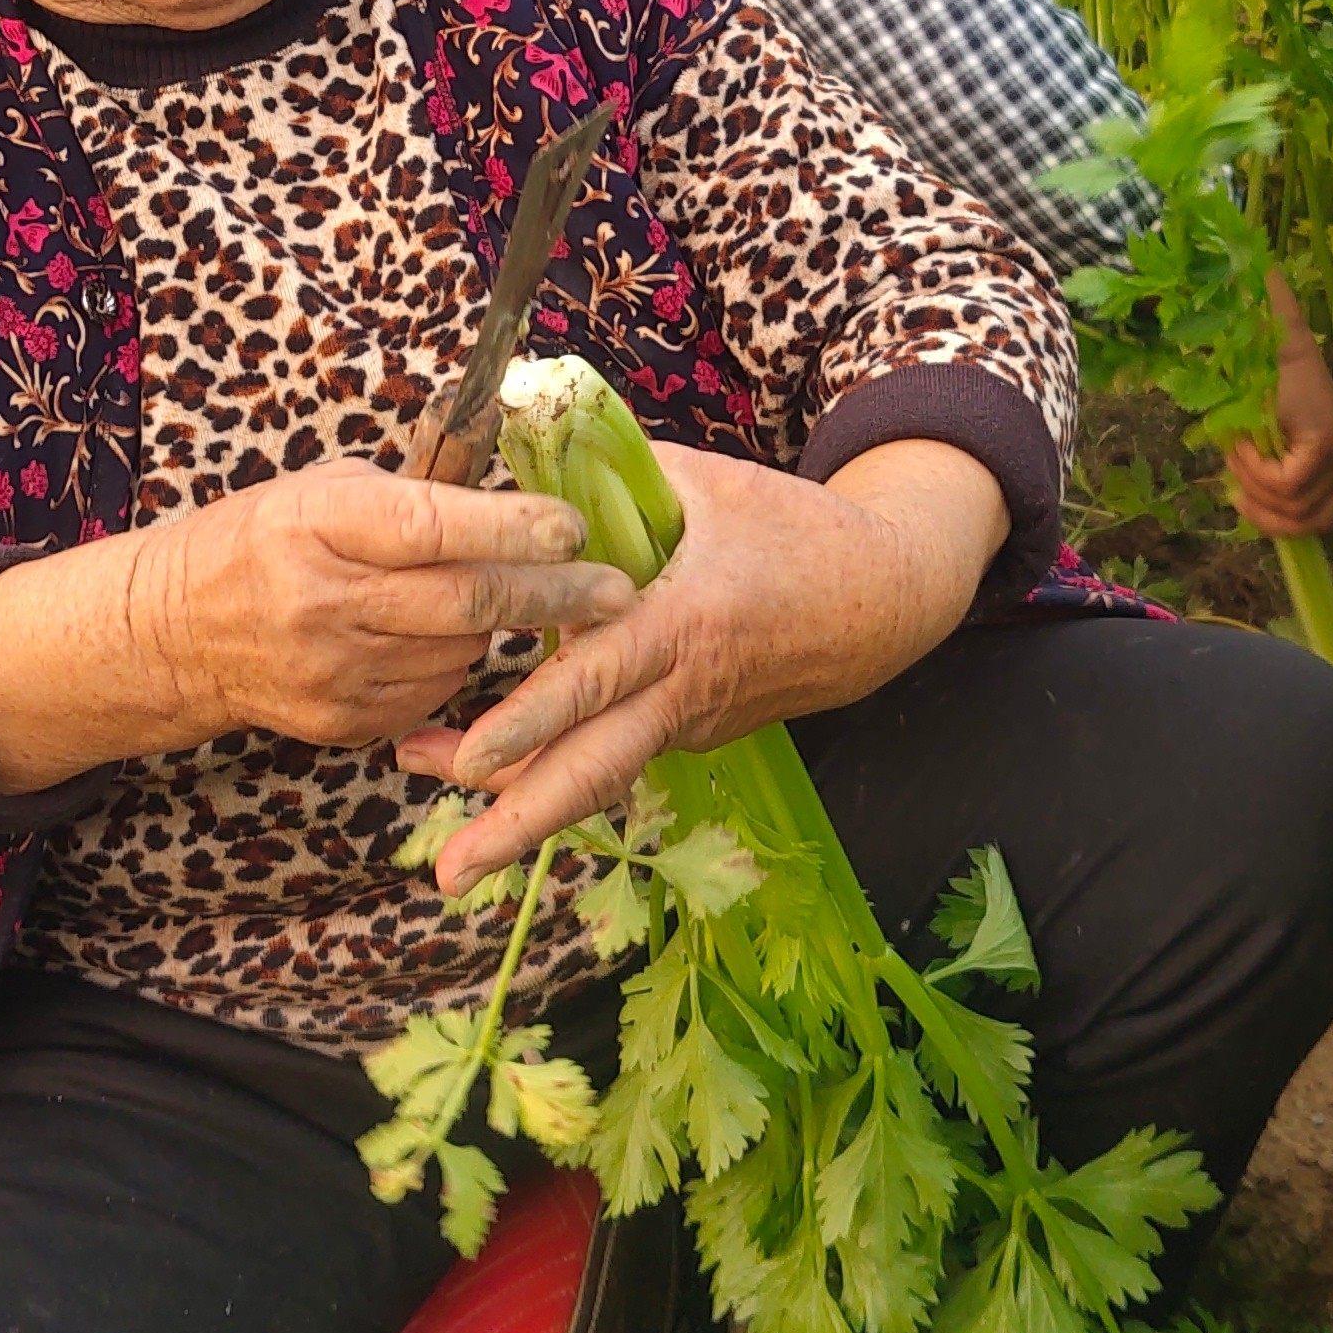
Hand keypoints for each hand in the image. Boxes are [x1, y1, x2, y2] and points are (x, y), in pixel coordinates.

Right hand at [0, 461, 632, 796]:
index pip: (436, 529)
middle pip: (468, 605)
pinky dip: (456, 665)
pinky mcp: (344, 723)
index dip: (514, 529)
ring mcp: (334, 672)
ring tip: (517, 601)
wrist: (174, 633)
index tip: (576, 526)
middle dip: (555, 597)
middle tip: (617, 590)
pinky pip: (434, 695)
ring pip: (462, 654)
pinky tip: (442, 639)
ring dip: (502, 629)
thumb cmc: (262, 539)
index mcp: (322, 525)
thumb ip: (412, 497)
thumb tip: (517, 487)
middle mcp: (326, 602)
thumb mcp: (322, 491)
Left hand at [399, 437, 1003, 890]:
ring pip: (599, 775)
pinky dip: (561, 767)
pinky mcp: (693, 733)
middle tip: (449, 878)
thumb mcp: (708, 483)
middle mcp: (684, 690)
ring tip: (451, 853)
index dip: (529, 719)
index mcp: (684, 624)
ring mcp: (690, 722)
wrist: (884, 599)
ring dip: (523, 813)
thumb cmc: (795, 529)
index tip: (467, 757)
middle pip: (594, 773)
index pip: (596, 680)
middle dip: (519, 829)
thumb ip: (616, 474)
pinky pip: (619, 751)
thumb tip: (529, 455)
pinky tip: (500, 770)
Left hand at [1222, 270, 1332, 540]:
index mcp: (1327, 434)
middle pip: (1300, 512)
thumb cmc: (1284, 354)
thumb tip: (1266, 269)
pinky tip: (1255, 504)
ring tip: (1241, 491)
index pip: (1288, 486)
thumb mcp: (1283, 339)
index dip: (1254, 473)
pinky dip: (1285, 524)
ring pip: (1311, 523)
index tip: (1236, 442)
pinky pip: (1320, 522)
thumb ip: (1277, 309)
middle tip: (1235, 466)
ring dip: (1269, 514)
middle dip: (1258, 494)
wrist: (1302, 360)